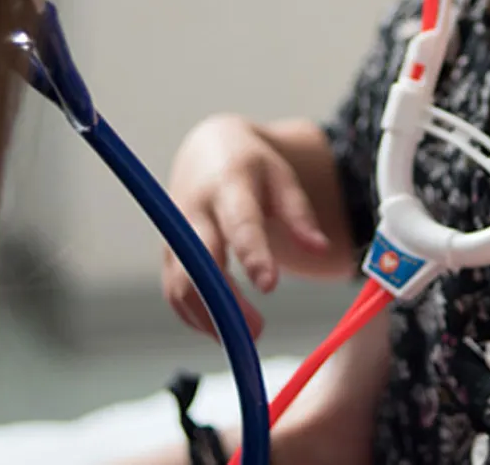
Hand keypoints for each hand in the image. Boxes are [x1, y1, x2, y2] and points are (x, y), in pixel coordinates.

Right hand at [161, 114, 330, 337]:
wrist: (205, 150)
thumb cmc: (250, 166)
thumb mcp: (281, 177)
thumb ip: (299, 213)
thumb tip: (321, 249)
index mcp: (228, 185)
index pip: (239, 223)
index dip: (252, 254)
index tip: (268, 285)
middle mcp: (194, 209)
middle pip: (200, 262)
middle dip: (224, 301)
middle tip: (257, 331)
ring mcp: (175, 233)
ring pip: (180, 284)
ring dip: (209, 318)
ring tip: (244, 338)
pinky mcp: (168, 252)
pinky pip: (173, 292)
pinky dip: (194, 316)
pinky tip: (221, 329)